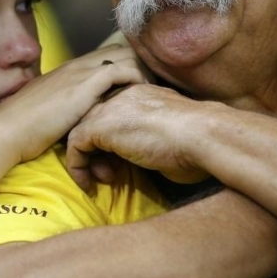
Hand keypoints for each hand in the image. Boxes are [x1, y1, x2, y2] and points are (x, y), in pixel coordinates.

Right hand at [0, 45, 149, 161]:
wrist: (7, 131)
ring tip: (150, 92)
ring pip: (126, 55)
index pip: (108, 54)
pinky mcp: (85, 84)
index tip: (140, 84)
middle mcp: (77, 65)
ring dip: (142, 72)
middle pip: (122, 49)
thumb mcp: (51, 112)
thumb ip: (68, 109)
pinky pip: (122, 70)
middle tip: (151, 88)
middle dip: (140, 65)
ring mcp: (81, 72)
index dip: (127, 65)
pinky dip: (136, 79)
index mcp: (69, 70)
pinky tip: (142, 95)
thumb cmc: (24, 128)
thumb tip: (81, 120)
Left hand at [66, 84, 210, 189]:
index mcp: (140, 93)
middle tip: (108, 174)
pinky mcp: (100, 125)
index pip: (111, 112)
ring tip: (102, 179)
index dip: (109, 140)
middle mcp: (122, 95)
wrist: (201, 135)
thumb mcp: (169, 133)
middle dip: (95, 150)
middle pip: (91, 119)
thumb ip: (152, 134)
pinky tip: (89, 184)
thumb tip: (147, 152)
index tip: (118, 163)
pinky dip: (77, 167)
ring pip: (79, 131)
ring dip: (85, 160)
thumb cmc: (197, 141)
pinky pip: (75, 145)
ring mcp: (110, 107)